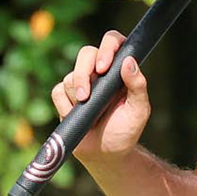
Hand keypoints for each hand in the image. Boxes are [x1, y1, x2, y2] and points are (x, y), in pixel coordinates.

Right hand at [50, 29, 150, 160]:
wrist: (106, 154)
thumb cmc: (126, 130)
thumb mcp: (139, 110)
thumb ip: (138, 86)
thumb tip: (129, 61)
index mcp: (120, 69)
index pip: (113, 42)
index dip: (107, 47)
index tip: (104, 68)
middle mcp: (100, 71)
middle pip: (86, 53)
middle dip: (83, 73)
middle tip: (86, 96)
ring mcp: (81, 82)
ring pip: (71, 76)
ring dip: (77, 96)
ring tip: (88, 113)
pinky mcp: (65, 96)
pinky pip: (58, 91)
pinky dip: (65, 106)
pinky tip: (75, 116)